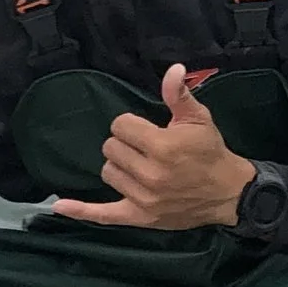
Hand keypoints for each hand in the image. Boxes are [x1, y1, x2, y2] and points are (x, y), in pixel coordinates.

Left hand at [51, 64, 256, 231]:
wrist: (228, 192)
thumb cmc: (211, 152)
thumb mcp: (198, 119)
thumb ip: (179, 95)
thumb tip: (173, 69)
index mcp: (162, 147)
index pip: (120, 126)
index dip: (132, 125)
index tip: (148, 131)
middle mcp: (150, 174)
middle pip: (110, 148)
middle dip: (126, 145)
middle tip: (147, 149)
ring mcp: (143, 198)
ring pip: (108, 173)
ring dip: (119, 167)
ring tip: (141, 167)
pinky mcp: (140, 217)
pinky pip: (103, 215)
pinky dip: (81, 211)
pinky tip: (59, 206)